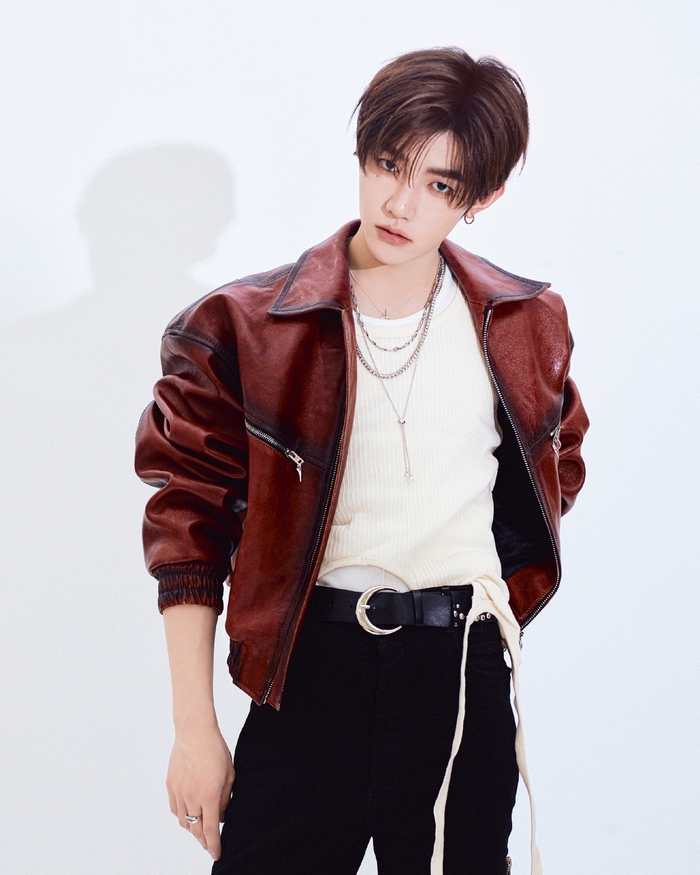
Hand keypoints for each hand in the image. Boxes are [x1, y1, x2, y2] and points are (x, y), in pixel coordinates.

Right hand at [166, 725, 234, 860]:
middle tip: (209, 846)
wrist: (194, 732)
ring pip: (183, 821)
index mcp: (209, 795)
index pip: (211, 829)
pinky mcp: (170, 785)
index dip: (213, 844)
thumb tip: (221, 815)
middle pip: (196, 829)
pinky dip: (182, 817)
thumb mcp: (229, 774)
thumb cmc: (215, 749)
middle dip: (203, 841)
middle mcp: (192, 797)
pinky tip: (188, 816)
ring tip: (199, 832)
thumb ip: (226, 797)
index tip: (216, 853)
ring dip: (192, 830)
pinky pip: (175, 809)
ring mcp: (179, 792)